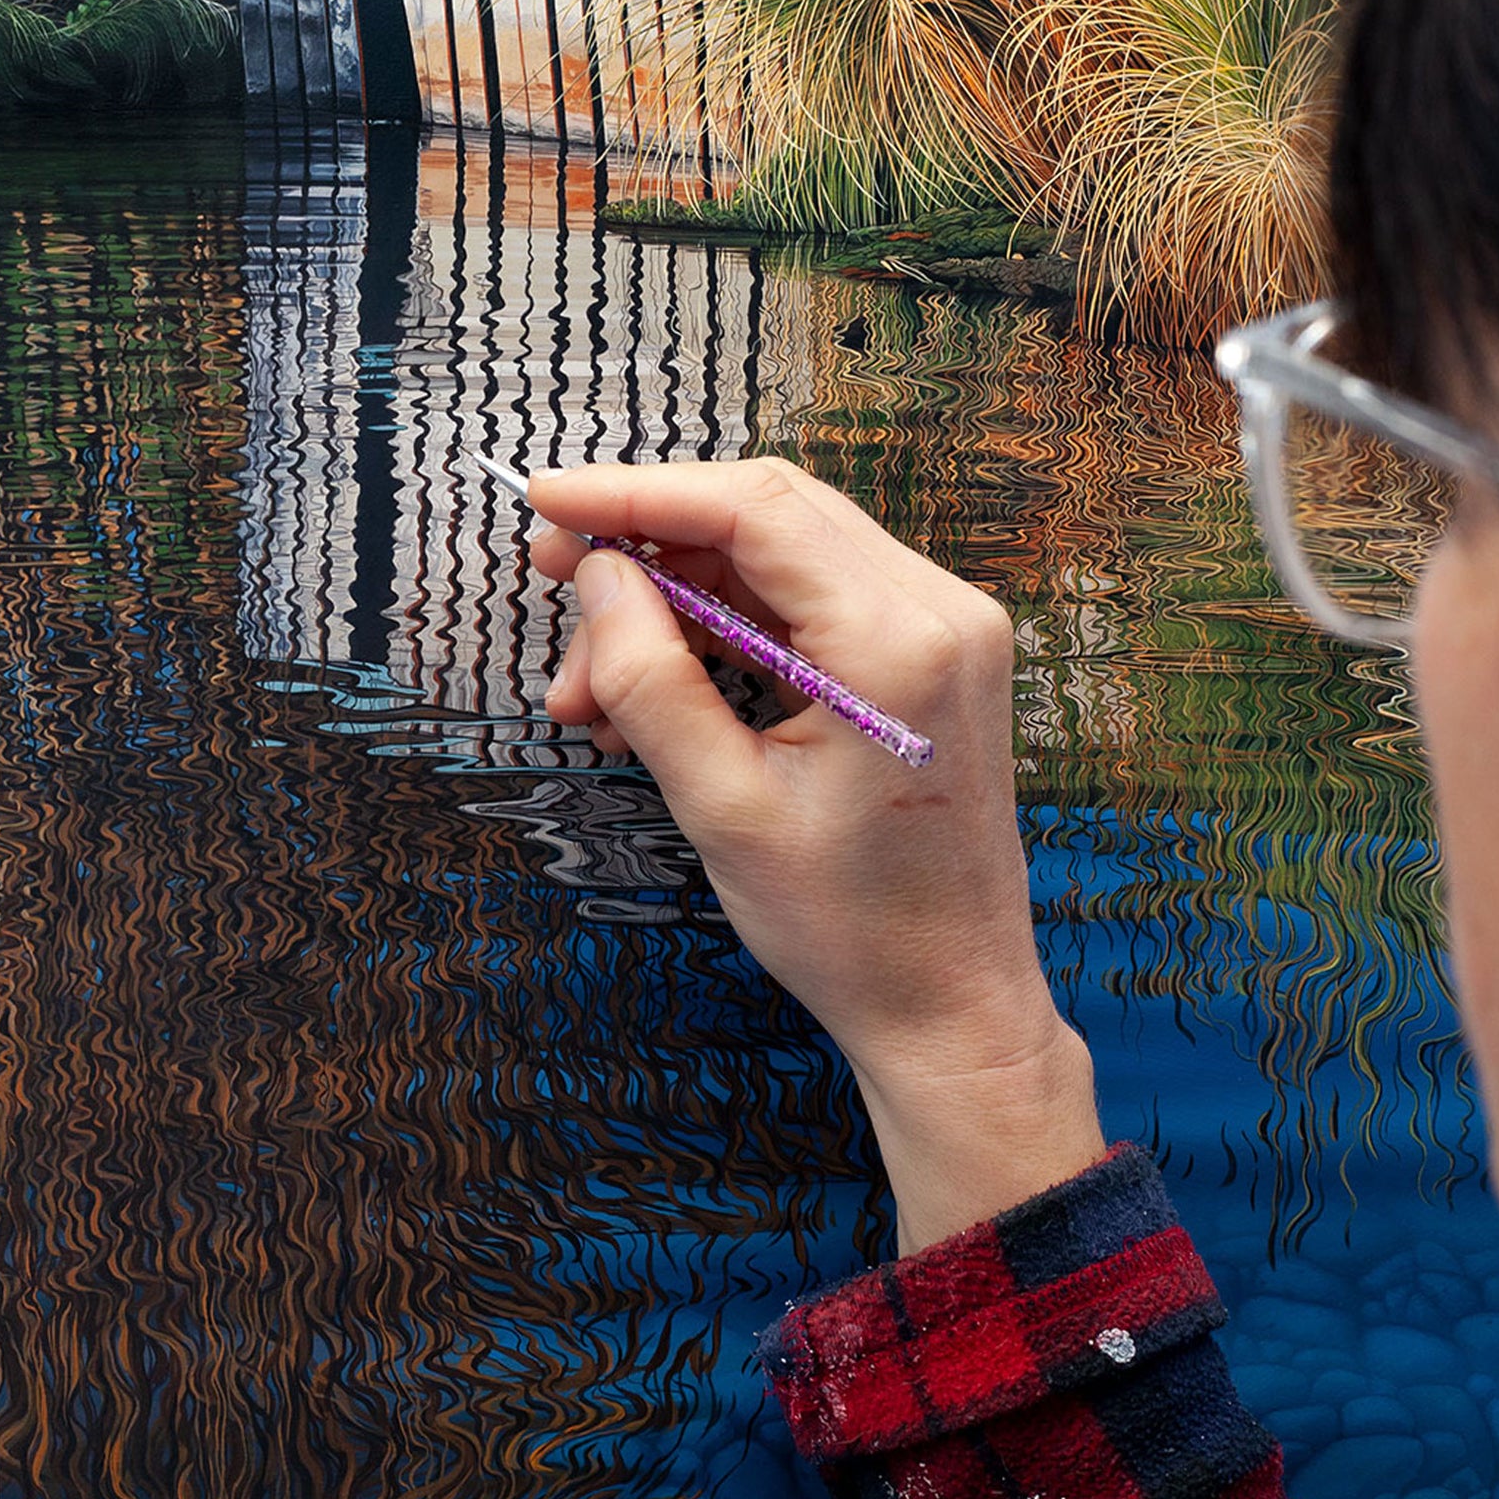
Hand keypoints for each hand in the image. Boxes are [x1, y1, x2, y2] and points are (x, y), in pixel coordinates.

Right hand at [528, 457, 1103, 1250]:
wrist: (951, 1005)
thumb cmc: (851, 929)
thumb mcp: (723, 808)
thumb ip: (650, 679)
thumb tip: (594, 578)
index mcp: (899, 643)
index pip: (754, 509)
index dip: (637, 493)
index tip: (547, 496)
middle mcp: (939, 611)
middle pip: (767, 513)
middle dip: (649, 539)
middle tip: (552, 577)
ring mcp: (943, 629)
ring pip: (778, 557)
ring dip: (676, 599)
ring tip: (589, 689)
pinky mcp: (927, 657)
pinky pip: (807, 602)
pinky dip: (724, 628)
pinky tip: (651, 686)